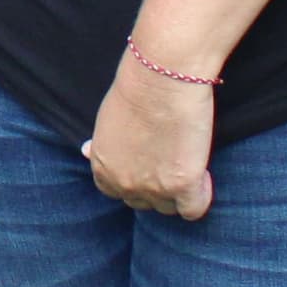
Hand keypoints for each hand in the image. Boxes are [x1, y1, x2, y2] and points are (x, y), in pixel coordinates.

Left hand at [80, 48, 218, 218]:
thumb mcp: (106, 120)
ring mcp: (153, 187)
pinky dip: (200, 196)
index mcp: (102, 167)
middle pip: (142, 202)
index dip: (133, 177)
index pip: (114, 191)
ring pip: (168, 208)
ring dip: (178, 191)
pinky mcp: (182, 185)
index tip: (147, 161)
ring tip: (186, 160)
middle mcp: (124, 183)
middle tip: (169, 157)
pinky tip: (201, 174)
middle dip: (155, 185)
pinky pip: (193, 210)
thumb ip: (100, 143)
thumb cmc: (136, 88)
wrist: (161, 76)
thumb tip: (85, 151)